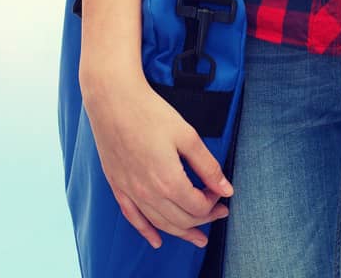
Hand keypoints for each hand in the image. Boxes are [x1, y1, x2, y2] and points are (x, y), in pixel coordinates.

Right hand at [80, 57, 233, 251]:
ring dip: (181, 232)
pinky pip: (134, 218)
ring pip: (160, 224)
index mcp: (168, 181)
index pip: (197, 207)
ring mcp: (131, 192)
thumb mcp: (187, 135)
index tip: (220, 192)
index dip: (213, 203)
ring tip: (197, 237)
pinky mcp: (118, 187)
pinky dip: (147, 231)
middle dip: (204, 219)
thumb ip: (207, 165)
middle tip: (218, 212)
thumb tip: (226, 189)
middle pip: (181, 219)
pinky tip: (157, 240)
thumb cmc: (150, 113)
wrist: (113, 101)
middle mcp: (148, 194)